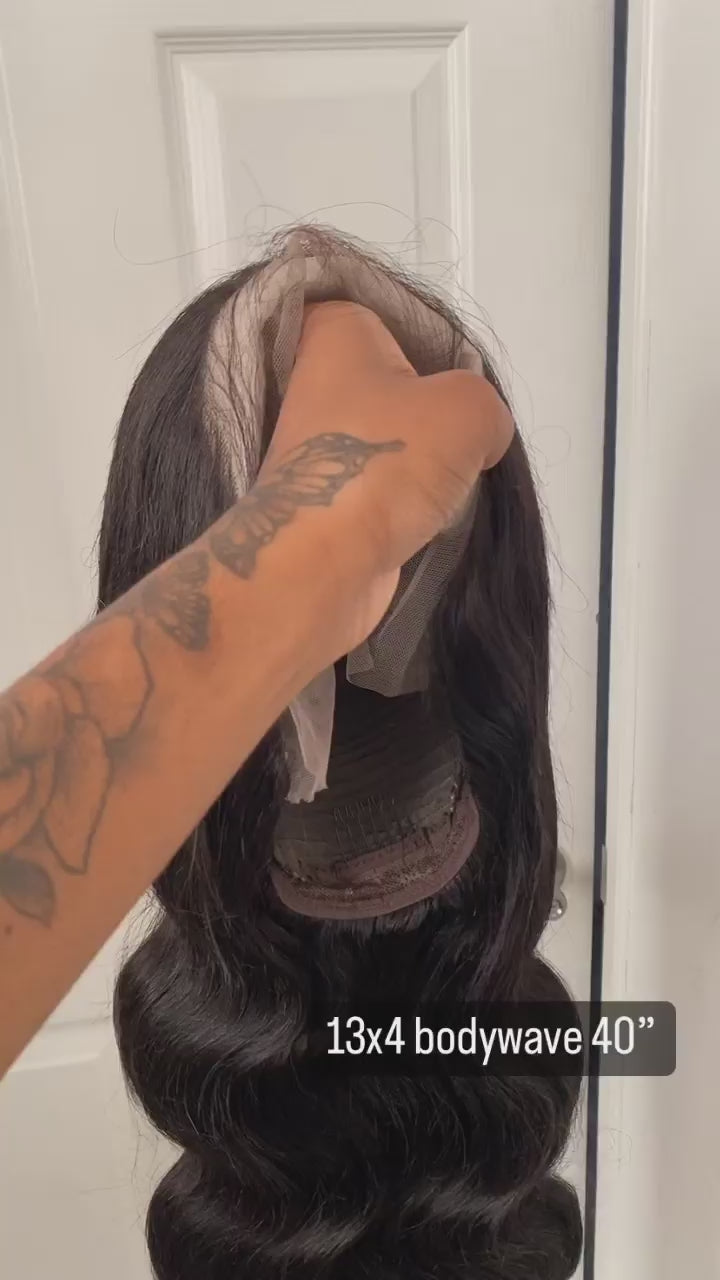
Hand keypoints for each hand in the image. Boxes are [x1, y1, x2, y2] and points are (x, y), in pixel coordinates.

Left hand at [258, 300, 514, 655]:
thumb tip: (479, 440)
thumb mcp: (469, 409)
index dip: (432, 343)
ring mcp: (313, 444)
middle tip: (462, 430)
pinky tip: (424, 514)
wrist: (321, 563)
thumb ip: (487, 407)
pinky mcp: (321, 498)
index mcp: (332, 332)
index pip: (391, 315)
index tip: (457, 376)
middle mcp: (313, 382)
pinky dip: (403, 500)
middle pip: (397, 382)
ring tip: (447, 479)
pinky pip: (380, 485)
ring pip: (391, 439)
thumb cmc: (383, 462)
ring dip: (422, 461)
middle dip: (433, 410)